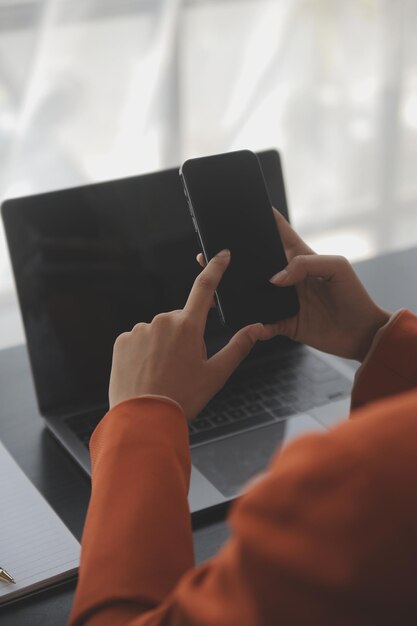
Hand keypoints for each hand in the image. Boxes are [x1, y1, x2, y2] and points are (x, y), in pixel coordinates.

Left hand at [109, 250, 263, 418]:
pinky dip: (144, 352)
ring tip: (163, 375)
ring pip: (158, 332)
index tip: (222, 254)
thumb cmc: (181, 398)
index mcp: (187, 326)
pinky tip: (146, 373)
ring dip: (163, 346)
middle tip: (184, 368)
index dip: (215, 268)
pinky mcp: (122, 341)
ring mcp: (139, 330)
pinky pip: (138, 340)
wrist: (142, 419)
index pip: (204, 288)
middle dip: (185, 337)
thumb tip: (257, 328)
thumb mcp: (216, 374)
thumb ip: (238, 347)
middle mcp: (162, 321)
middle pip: (180, 321)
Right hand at [197, 210, 389, 360]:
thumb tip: (275, 279)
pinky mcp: (284, 323)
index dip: (263, 219)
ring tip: (220, 288)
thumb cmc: (354, 295)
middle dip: (238, 258)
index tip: (243, 209)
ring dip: (239, 292)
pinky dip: (255, 325)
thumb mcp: (336, 267)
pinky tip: (250, 324)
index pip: (278, 232)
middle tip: (215, 254)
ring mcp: (284, 300)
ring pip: (254, 293)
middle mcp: (288, 277)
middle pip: (257, 263)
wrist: (362, 333)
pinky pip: (262, 324)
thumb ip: (305, 264)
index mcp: (300, 257)